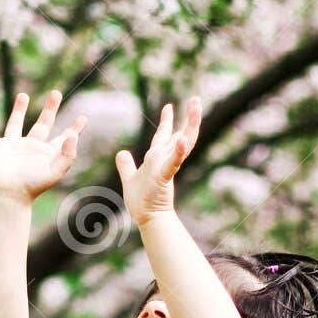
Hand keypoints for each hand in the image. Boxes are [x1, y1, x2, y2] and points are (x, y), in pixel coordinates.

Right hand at [0, 90, 86, 203]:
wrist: (8, 194)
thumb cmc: (32, 185)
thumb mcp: (55, 171)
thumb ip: (68, 155)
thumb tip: (73, 136)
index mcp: (46, 153)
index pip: (63, 138)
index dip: (74, 129)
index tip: (83, 118)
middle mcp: (30, 147)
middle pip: (43, 124)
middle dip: (50, 109)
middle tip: (56, 93)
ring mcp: (11, 147)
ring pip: (16, 124)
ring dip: (19, 110)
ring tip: (23, 95)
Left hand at [115, 96, 200, 225]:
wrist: (147, 217)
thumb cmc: (140, 201)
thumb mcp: (129, 177)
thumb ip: (126, 165)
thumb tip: (121, 152)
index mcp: (156, 158)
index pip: (163, 135)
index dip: (166, 120)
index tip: (169, 106)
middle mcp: (163, 159)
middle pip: (179, 134)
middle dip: (189, 117)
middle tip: (196, 100)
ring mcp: (166, 167)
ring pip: (182, 143)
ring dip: (190, 126)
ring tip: (196, 109)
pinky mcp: (164, 176)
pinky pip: (172, 162)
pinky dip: (177, 151)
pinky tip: (181, 139)